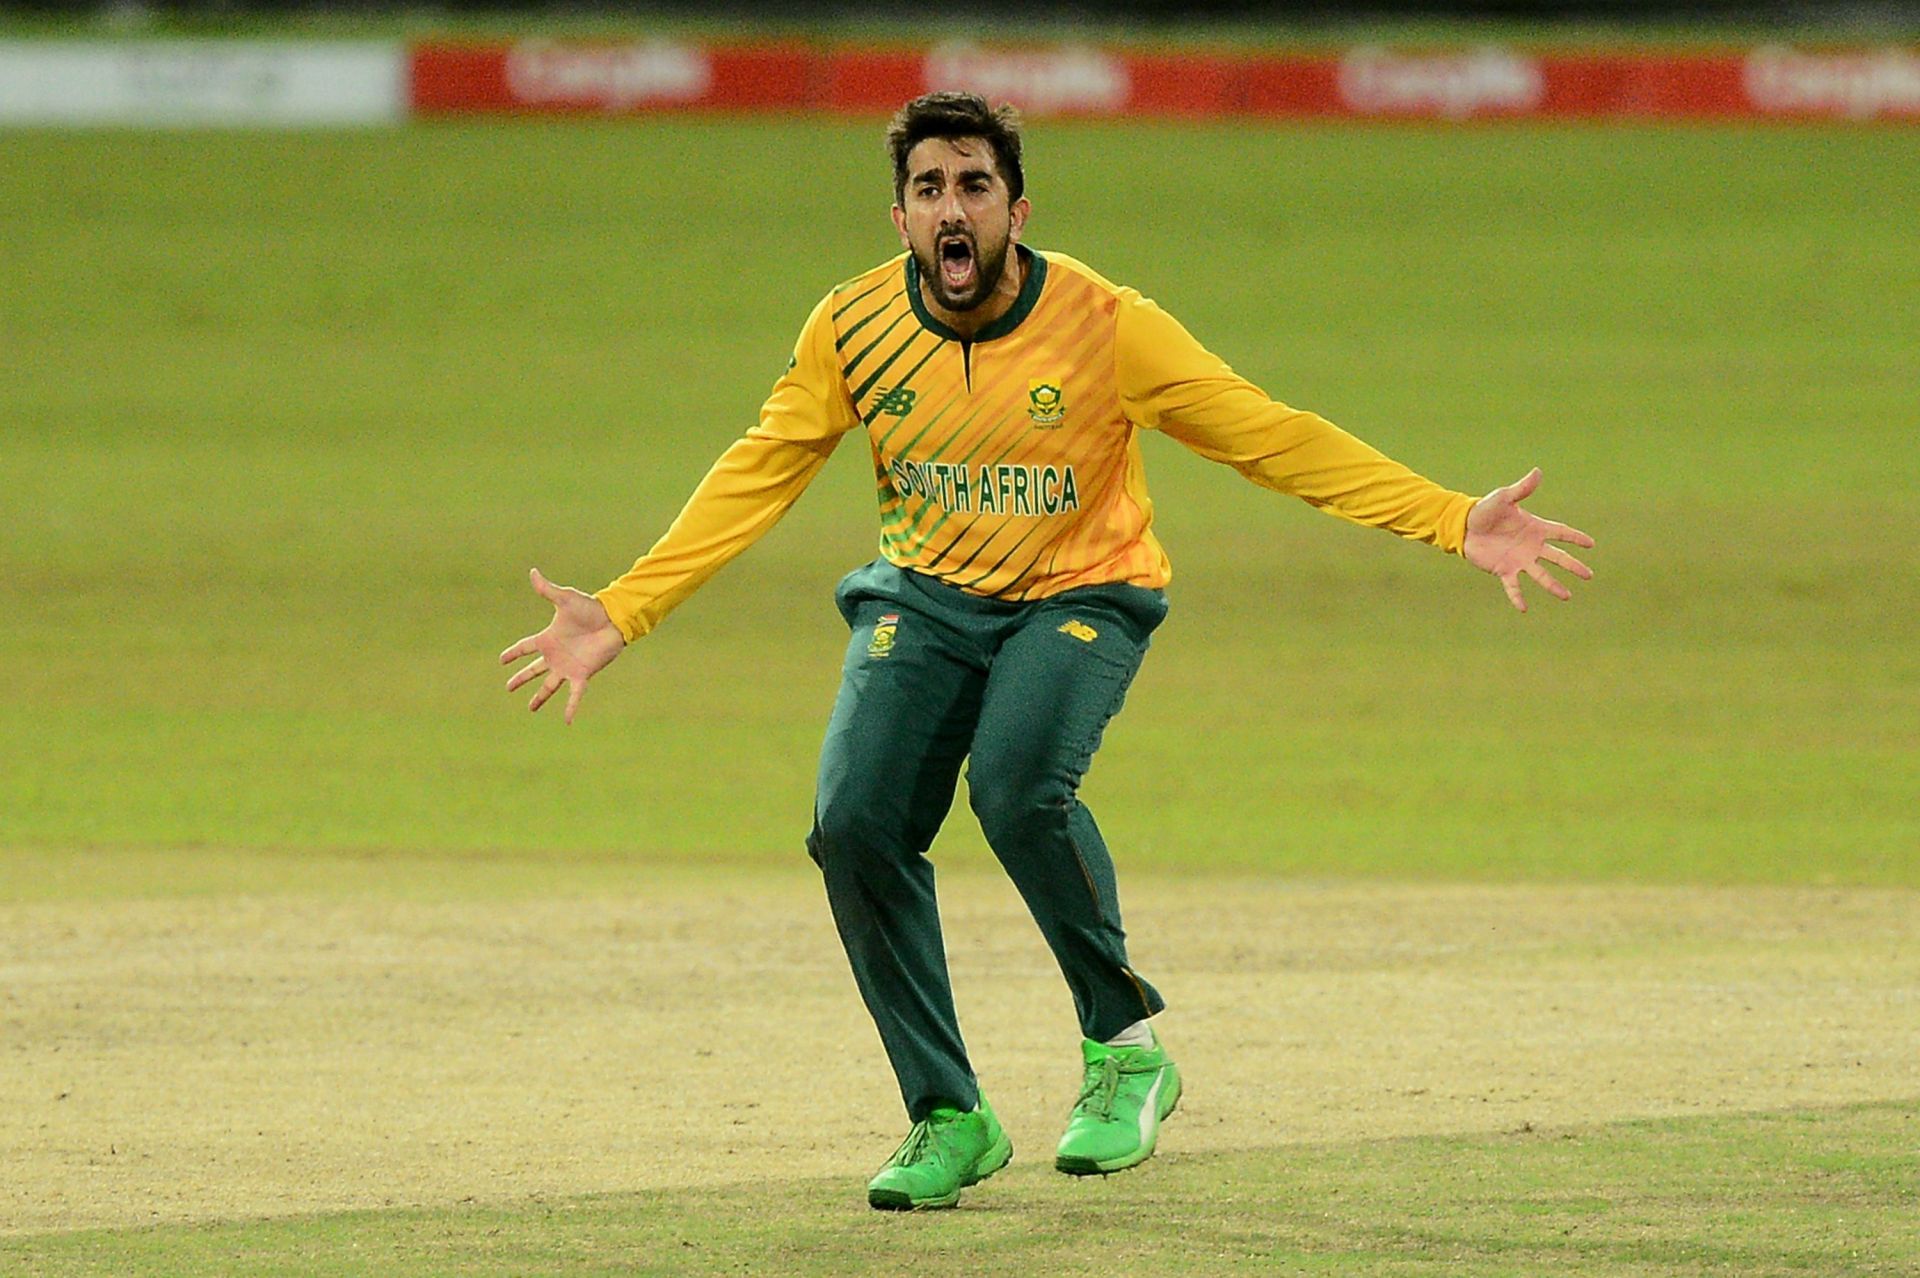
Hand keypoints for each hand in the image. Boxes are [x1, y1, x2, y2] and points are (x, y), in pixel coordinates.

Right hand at [499, 568, 625, 722]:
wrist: (613, 620)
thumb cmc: (590, 608)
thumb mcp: (565, 599)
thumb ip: (547, 590)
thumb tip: (532, 571)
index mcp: (549, 638)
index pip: (525, 647)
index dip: (513, 653)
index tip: (501, 660)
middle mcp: (556, 655)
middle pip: (534, 670)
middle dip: (521, 679)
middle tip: (508, 688)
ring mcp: (568, 667)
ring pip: (549, 686)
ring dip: (539, 698)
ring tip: (530, 709)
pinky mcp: (582, 675)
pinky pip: (574, 695)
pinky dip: (570, 707)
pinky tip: (567, 721)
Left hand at [1463, 468, 1594, 612]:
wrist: (1464, 526)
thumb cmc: (1484, 510)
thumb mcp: (1504, 498)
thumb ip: (1522, 489)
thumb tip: (1537, 472)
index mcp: (1534, 527)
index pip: (1560, 532)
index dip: (1575, 537)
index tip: (1591, 544)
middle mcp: (1531, 546)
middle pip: (1557, 557)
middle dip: (1573, 566)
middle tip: (1589, 575)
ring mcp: (1519, 559)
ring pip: (1541, 575)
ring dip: (1553, 585)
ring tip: (1567, 596)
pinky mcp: (1504, 570)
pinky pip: (1513, 586)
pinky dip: (1517, 597)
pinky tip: (1524, 609)